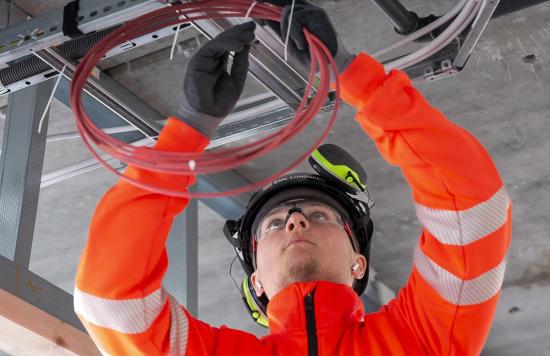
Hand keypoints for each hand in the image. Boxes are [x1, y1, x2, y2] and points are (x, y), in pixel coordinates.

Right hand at [177, 22, 255, 137]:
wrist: (207, 116)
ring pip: (219, 41)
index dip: (241, 37)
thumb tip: (247, 46)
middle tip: (252, 27)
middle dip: (239, 32)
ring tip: (249, 37)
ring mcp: (204, 59)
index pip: (230, 46)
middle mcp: (211, 59)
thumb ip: (240, 63)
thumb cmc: (219, 103)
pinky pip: (213, 47)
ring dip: (235, 37)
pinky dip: (226, 44)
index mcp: (219, 63)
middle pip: (225, 41)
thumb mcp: (236, 80)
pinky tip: (239, 46)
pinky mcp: (198, 61)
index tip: (252, 31)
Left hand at [261, 2, 354, 71]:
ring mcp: (313, 10)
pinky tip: (304, 41)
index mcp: (300, 15)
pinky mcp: (318, 14)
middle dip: (283, 26)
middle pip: (285, 7)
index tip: (258, 1)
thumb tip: (266, 18)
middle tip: (293, 42)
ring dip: (291, 31)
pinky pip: (297, 17)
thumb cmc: (311, 56)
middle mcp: (307, 10)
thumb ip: (281, 29)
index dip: (273, 3)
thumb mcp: (290, 42)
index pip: (284, 4)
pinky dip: (297, 32)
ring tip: (302, 43)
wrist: (327, 64)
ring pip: (289, 11)